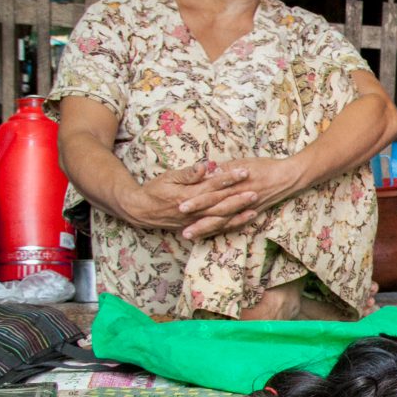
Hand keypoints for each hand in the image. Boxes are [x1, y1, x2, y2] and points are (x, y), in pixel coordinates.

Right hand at [121, 161, 257, 235]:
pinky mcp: (196, 228)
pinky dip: (231, 225)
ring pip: (220, 219)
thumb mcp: (168, 177)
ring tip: (255, 208)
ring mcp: (195, 222)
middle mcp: (192, 211)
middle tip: (256, 191)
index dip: (228, 179)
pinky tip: (244, 221)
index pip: (212, 186)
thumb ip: (188, 174)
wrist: (140, 211)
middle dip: (238, 198)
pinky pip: (216, 228)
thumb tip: (204, 167)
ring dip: (238, 214)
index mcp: (186, 196)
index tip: (244, 172)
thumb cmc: (154, 190)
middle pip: (219, 204)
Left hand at [176, 156, 304, 239]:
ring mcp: (245, 209)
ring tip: (191, 236)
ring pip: (223, 222)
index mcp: (235, 185)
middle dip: (198, 222)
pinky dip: (221, 230)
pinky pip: (234, 225)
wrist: (289, 177)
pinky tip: (210, 234)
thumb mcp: (243, 163)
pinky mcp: (251, 213)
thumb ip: (224, 169)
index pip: (212, 194)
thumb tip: (205, 171)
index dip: (197, 201)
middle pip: (215, 213)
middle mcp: (239, 200)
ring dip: (206, 230)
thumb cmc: (265, 167)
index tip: (181, 206)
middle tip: (182, 231)